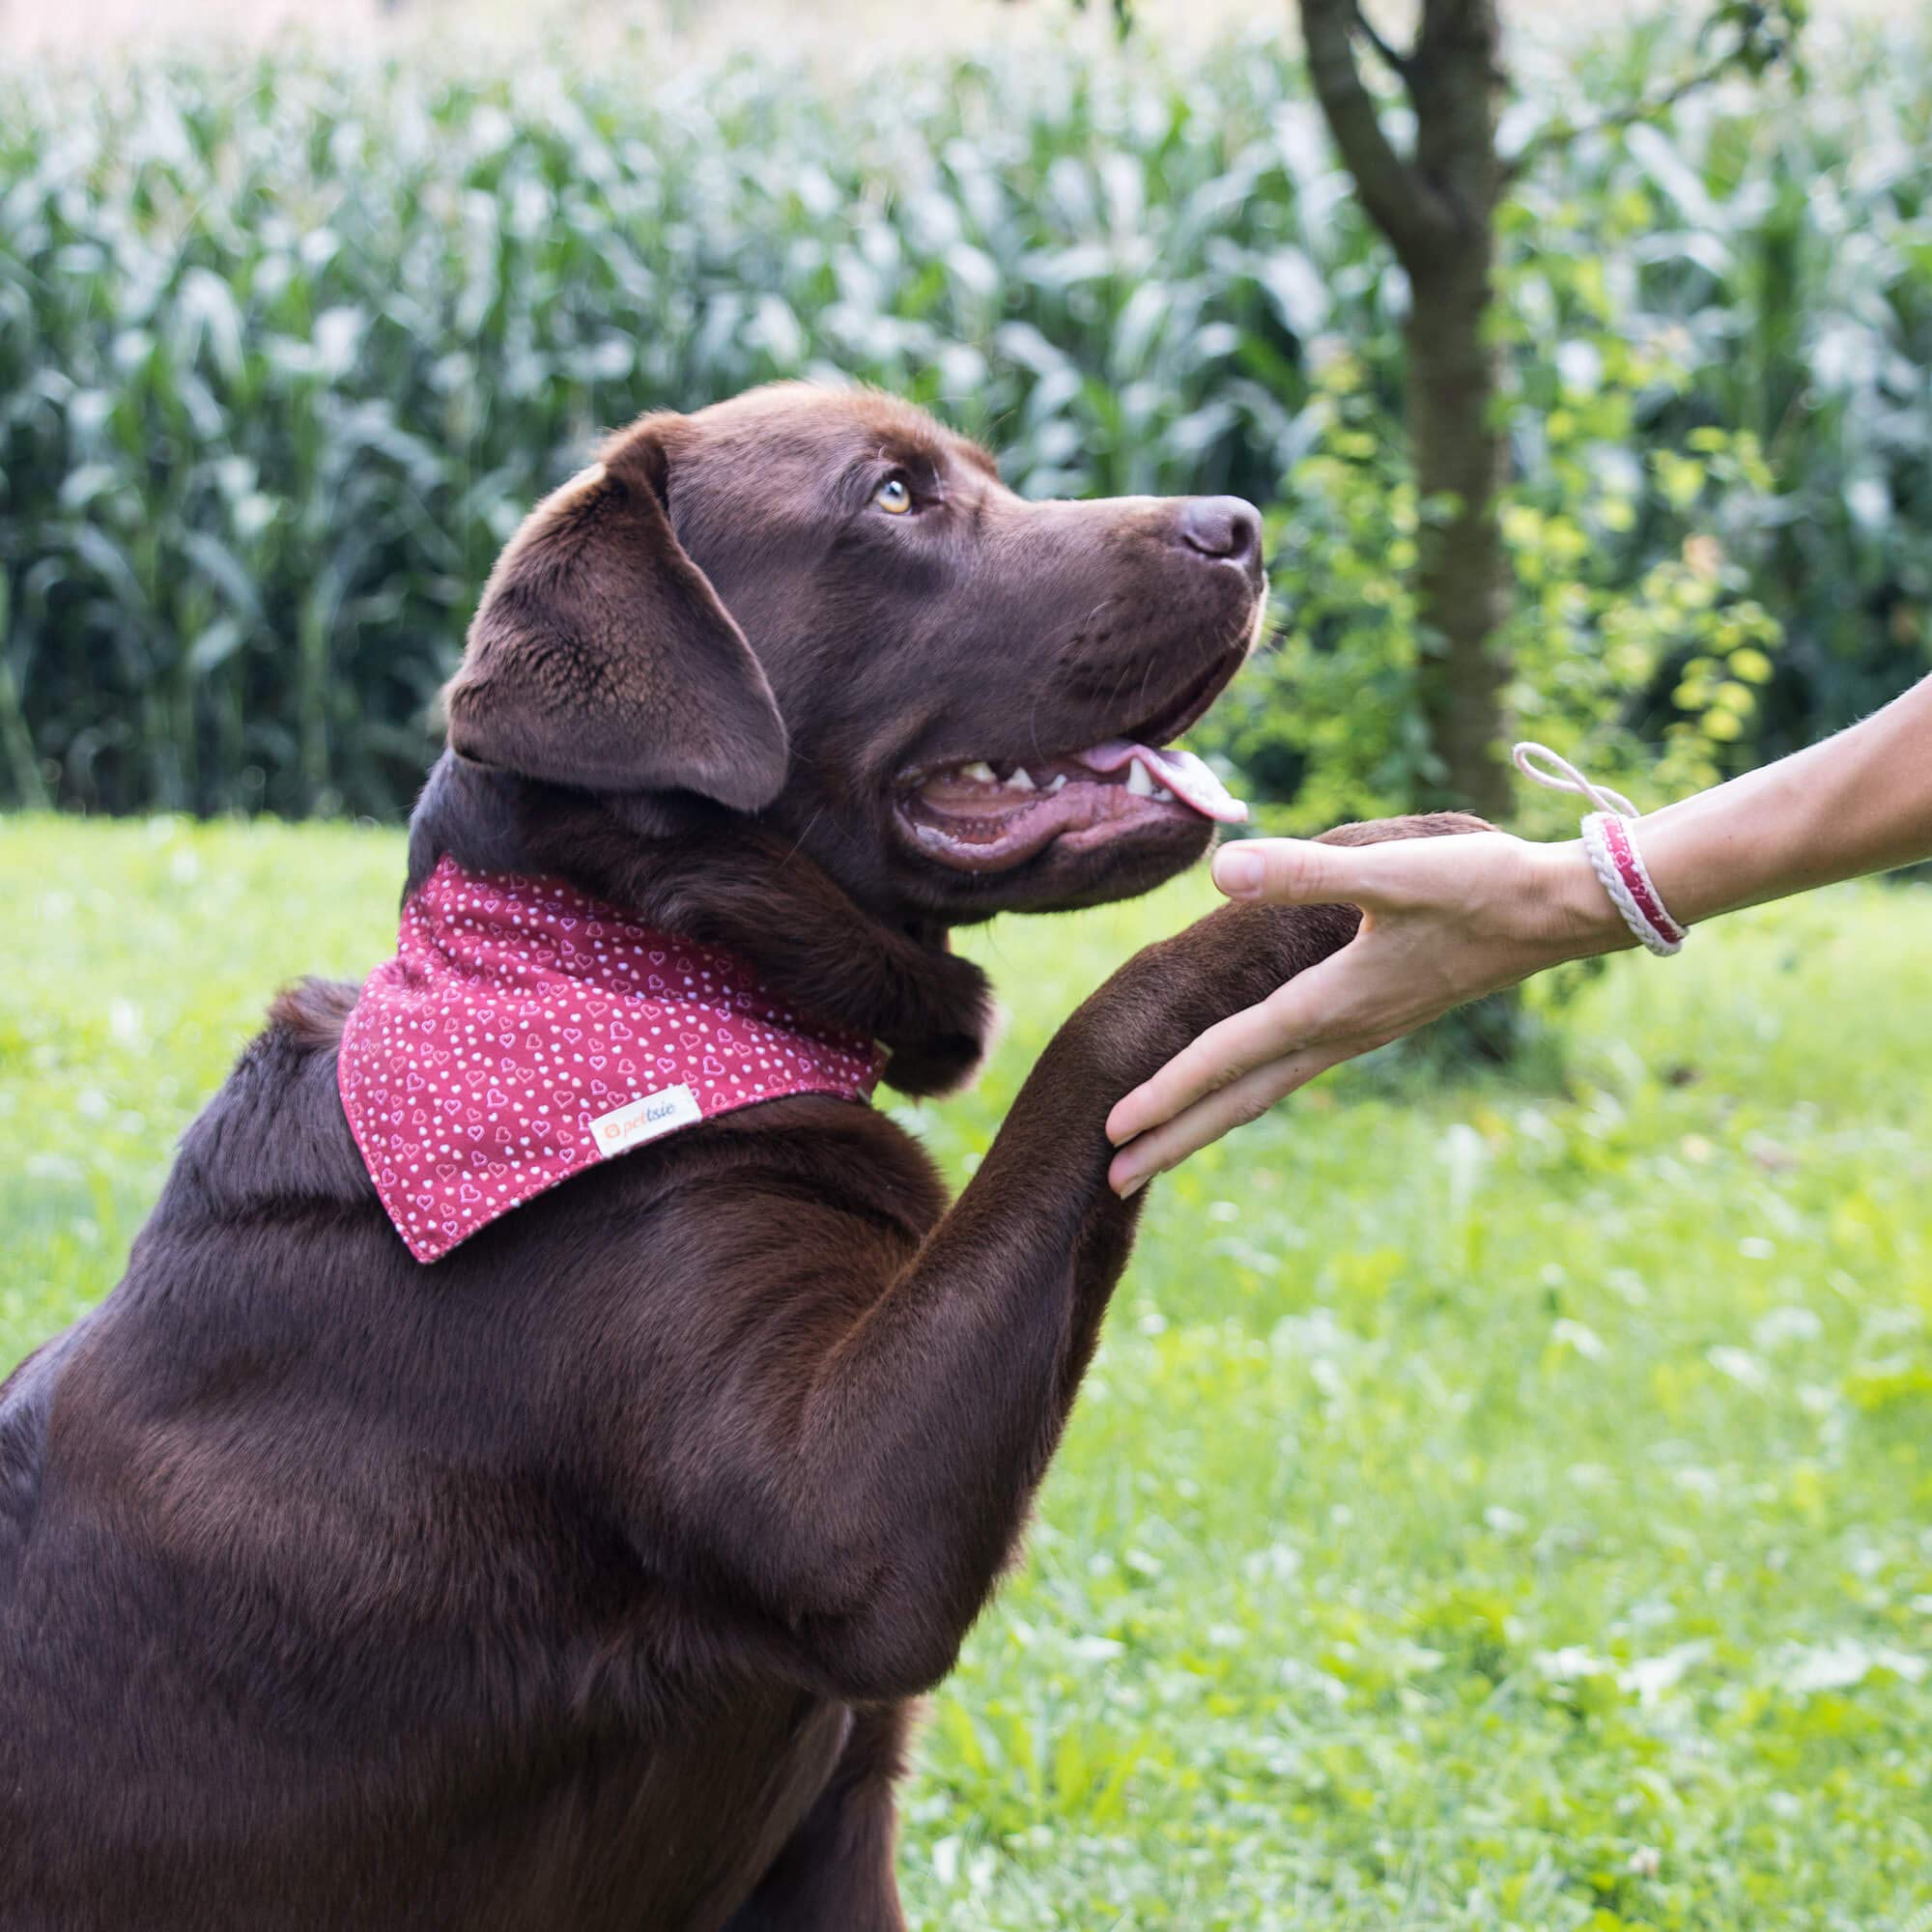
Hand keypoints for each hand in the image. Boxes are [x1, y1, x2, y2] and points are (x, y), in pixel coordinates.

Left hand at [1104, 828, 1626, 1195]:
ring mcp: (1360, 1033)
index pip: (1228, 1056)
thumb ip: (1303, 873)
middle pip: (1238, 1098)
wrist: (1562, 913)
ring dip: (1208, 1121)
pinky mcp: (1377, 1018)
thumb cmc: (1480, 887)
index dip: (1166, 1091)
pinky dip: (1252, 1089)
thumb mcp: (1390, 873)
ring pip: (1265, 1090)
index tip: (1112, 1129)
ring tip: (1156, 1149)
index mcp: (1329, 1004)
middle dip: (1173, 1139)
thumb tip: (1219, 870)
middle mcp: (1339, 1034)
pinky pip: (1295, 1069)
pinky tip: (1243, 1084)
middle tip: (1110, 1180)